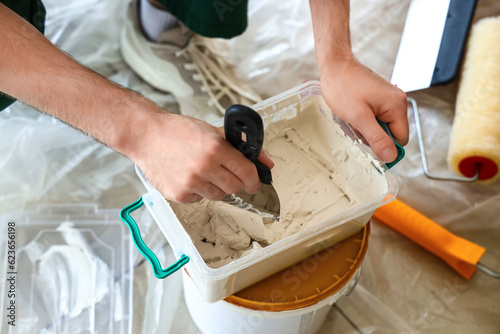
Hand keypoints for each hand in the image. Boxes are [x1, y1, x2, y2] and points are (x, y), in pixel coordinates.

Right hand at [133, 113, 273, 202]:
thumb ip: (241, 147)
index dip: (255, 179)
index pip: (247, 172)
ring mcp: (191, 182)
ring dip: (216, 187)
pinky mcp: (179, 194)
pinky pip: (199, 200)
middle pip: (235, 188)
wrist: (147, 136)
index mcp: (215, 148)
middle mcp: (204, 167)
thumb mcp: (212, 131)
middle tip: (225, 173)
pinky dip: (198, 191)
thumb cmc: (178, 131)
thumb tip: (267, 163)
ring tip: (202, 171)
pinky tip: (187, 176)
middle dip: (234, 182)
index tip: (255, 182)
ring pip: (219, 196)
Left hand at [320, 58, 408, 162]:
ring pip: (382, 126)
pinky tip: (353, 113)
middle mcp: (397, 101)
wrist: (334, 66)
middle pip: (391, 133)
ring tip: (353, 117)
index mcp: (397, 106)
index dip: (386, 147)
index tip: (368, 147)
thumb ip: (376, 138)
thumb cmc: (343, 87)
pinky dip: (364, 119)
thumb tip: (391, 156)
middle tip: (356, 127)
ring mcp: (389, 98)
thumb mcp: (359, 118)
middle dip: (373, 135)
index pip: (401, 139)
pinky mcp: (379, 98)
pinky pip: (376, 117)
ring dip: (367, 127)